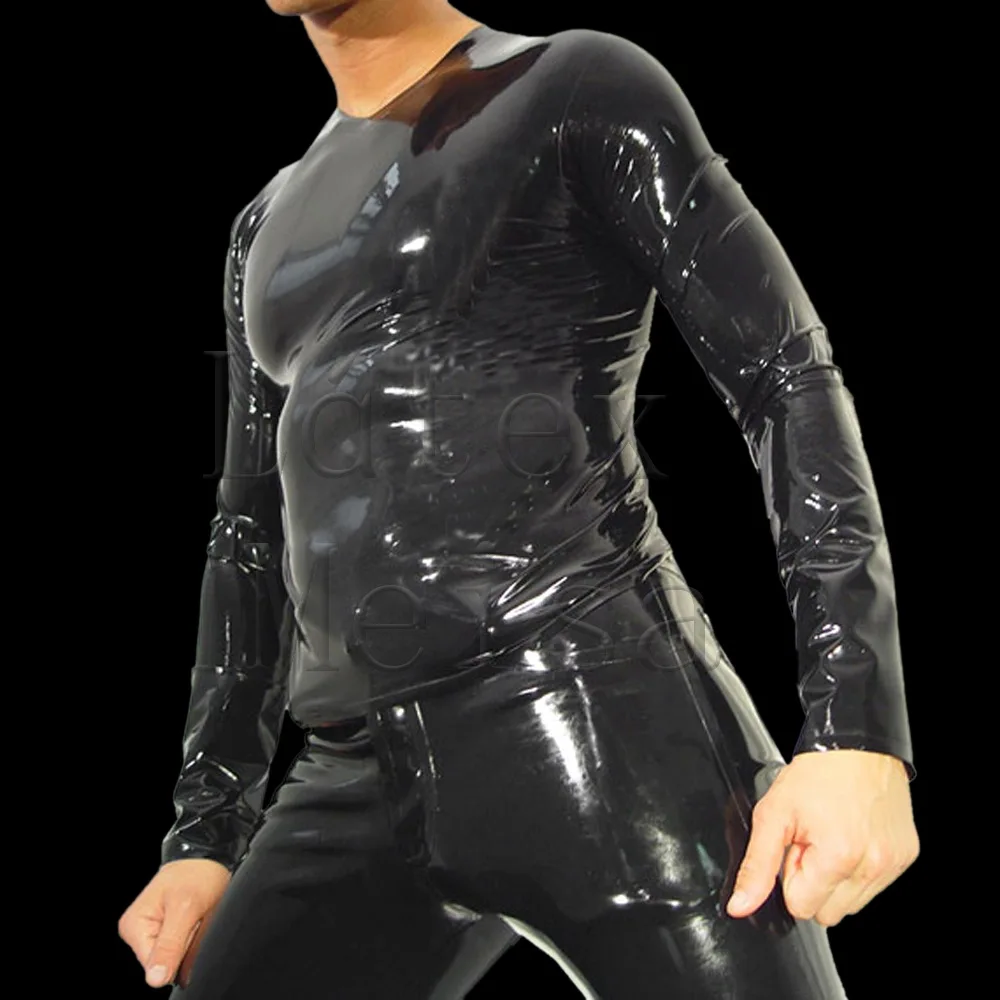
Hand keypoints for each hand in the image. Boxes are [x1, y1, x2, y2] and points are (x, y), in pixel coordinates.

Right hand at [119, 858, 231, 987]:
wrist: (208, 858)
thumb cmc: (195, 875)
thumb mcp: (186, 908)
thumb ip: (170, 945)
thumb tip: (155, 979)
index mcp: (134, 927)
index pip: (154, 966)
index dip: (179, 952)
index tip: (188, 926)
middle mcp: (139, 933)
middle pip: (166, 963)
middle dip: (187, 945)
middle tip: (194, 918)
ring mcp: (154, 933)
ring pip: (178, 957)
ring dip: (193, 942)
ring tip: (195, 916)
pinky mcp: (168, 933)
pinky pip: (185, 949)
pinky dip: (196, 938)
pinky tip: (196, 920)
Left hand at [727, 749, 918, 925]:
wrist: (856, 746)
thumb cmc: (816, 775)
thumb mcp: (773, 814)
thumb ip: (756, 866)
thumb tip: (740, 906)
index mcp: (838, 857)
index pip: (802, 908)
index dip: (791, 876)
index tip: (795, 846)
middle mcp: (872, 866)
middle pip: (829, 913)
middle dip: (813, 882)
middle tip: (811, 840)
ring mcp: (893, 864)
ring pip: (852, 904)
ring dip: (836, 878)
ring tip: (830, 836)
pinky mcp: (906, 857)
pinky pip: (874, 886)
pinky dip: (858, 869)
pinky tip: (851, 835)